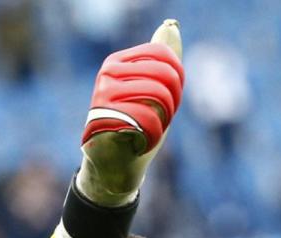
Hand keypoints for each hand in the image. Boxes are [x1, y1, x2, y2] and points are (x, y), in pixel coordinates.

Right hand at [77, 19, 183, 205]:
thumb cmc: (136, 128)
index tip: (171, 101)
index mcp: (118, 62)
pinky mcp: (102, 119)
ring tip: (151, 131)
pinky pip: (146, 119)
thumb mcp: (156, 93)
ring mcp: (102, 95)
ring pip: (157, 96)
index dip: (177, 81)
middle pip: (164, 75)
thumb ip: (164, 62)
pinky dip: (153, 136)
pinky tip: (141, 142)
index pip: (163, 56)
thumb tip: (171, 26)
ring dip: (163, 120)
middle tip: (162, 120)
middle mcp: (107, 74)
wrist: (113, 166)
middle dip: (172, 102)